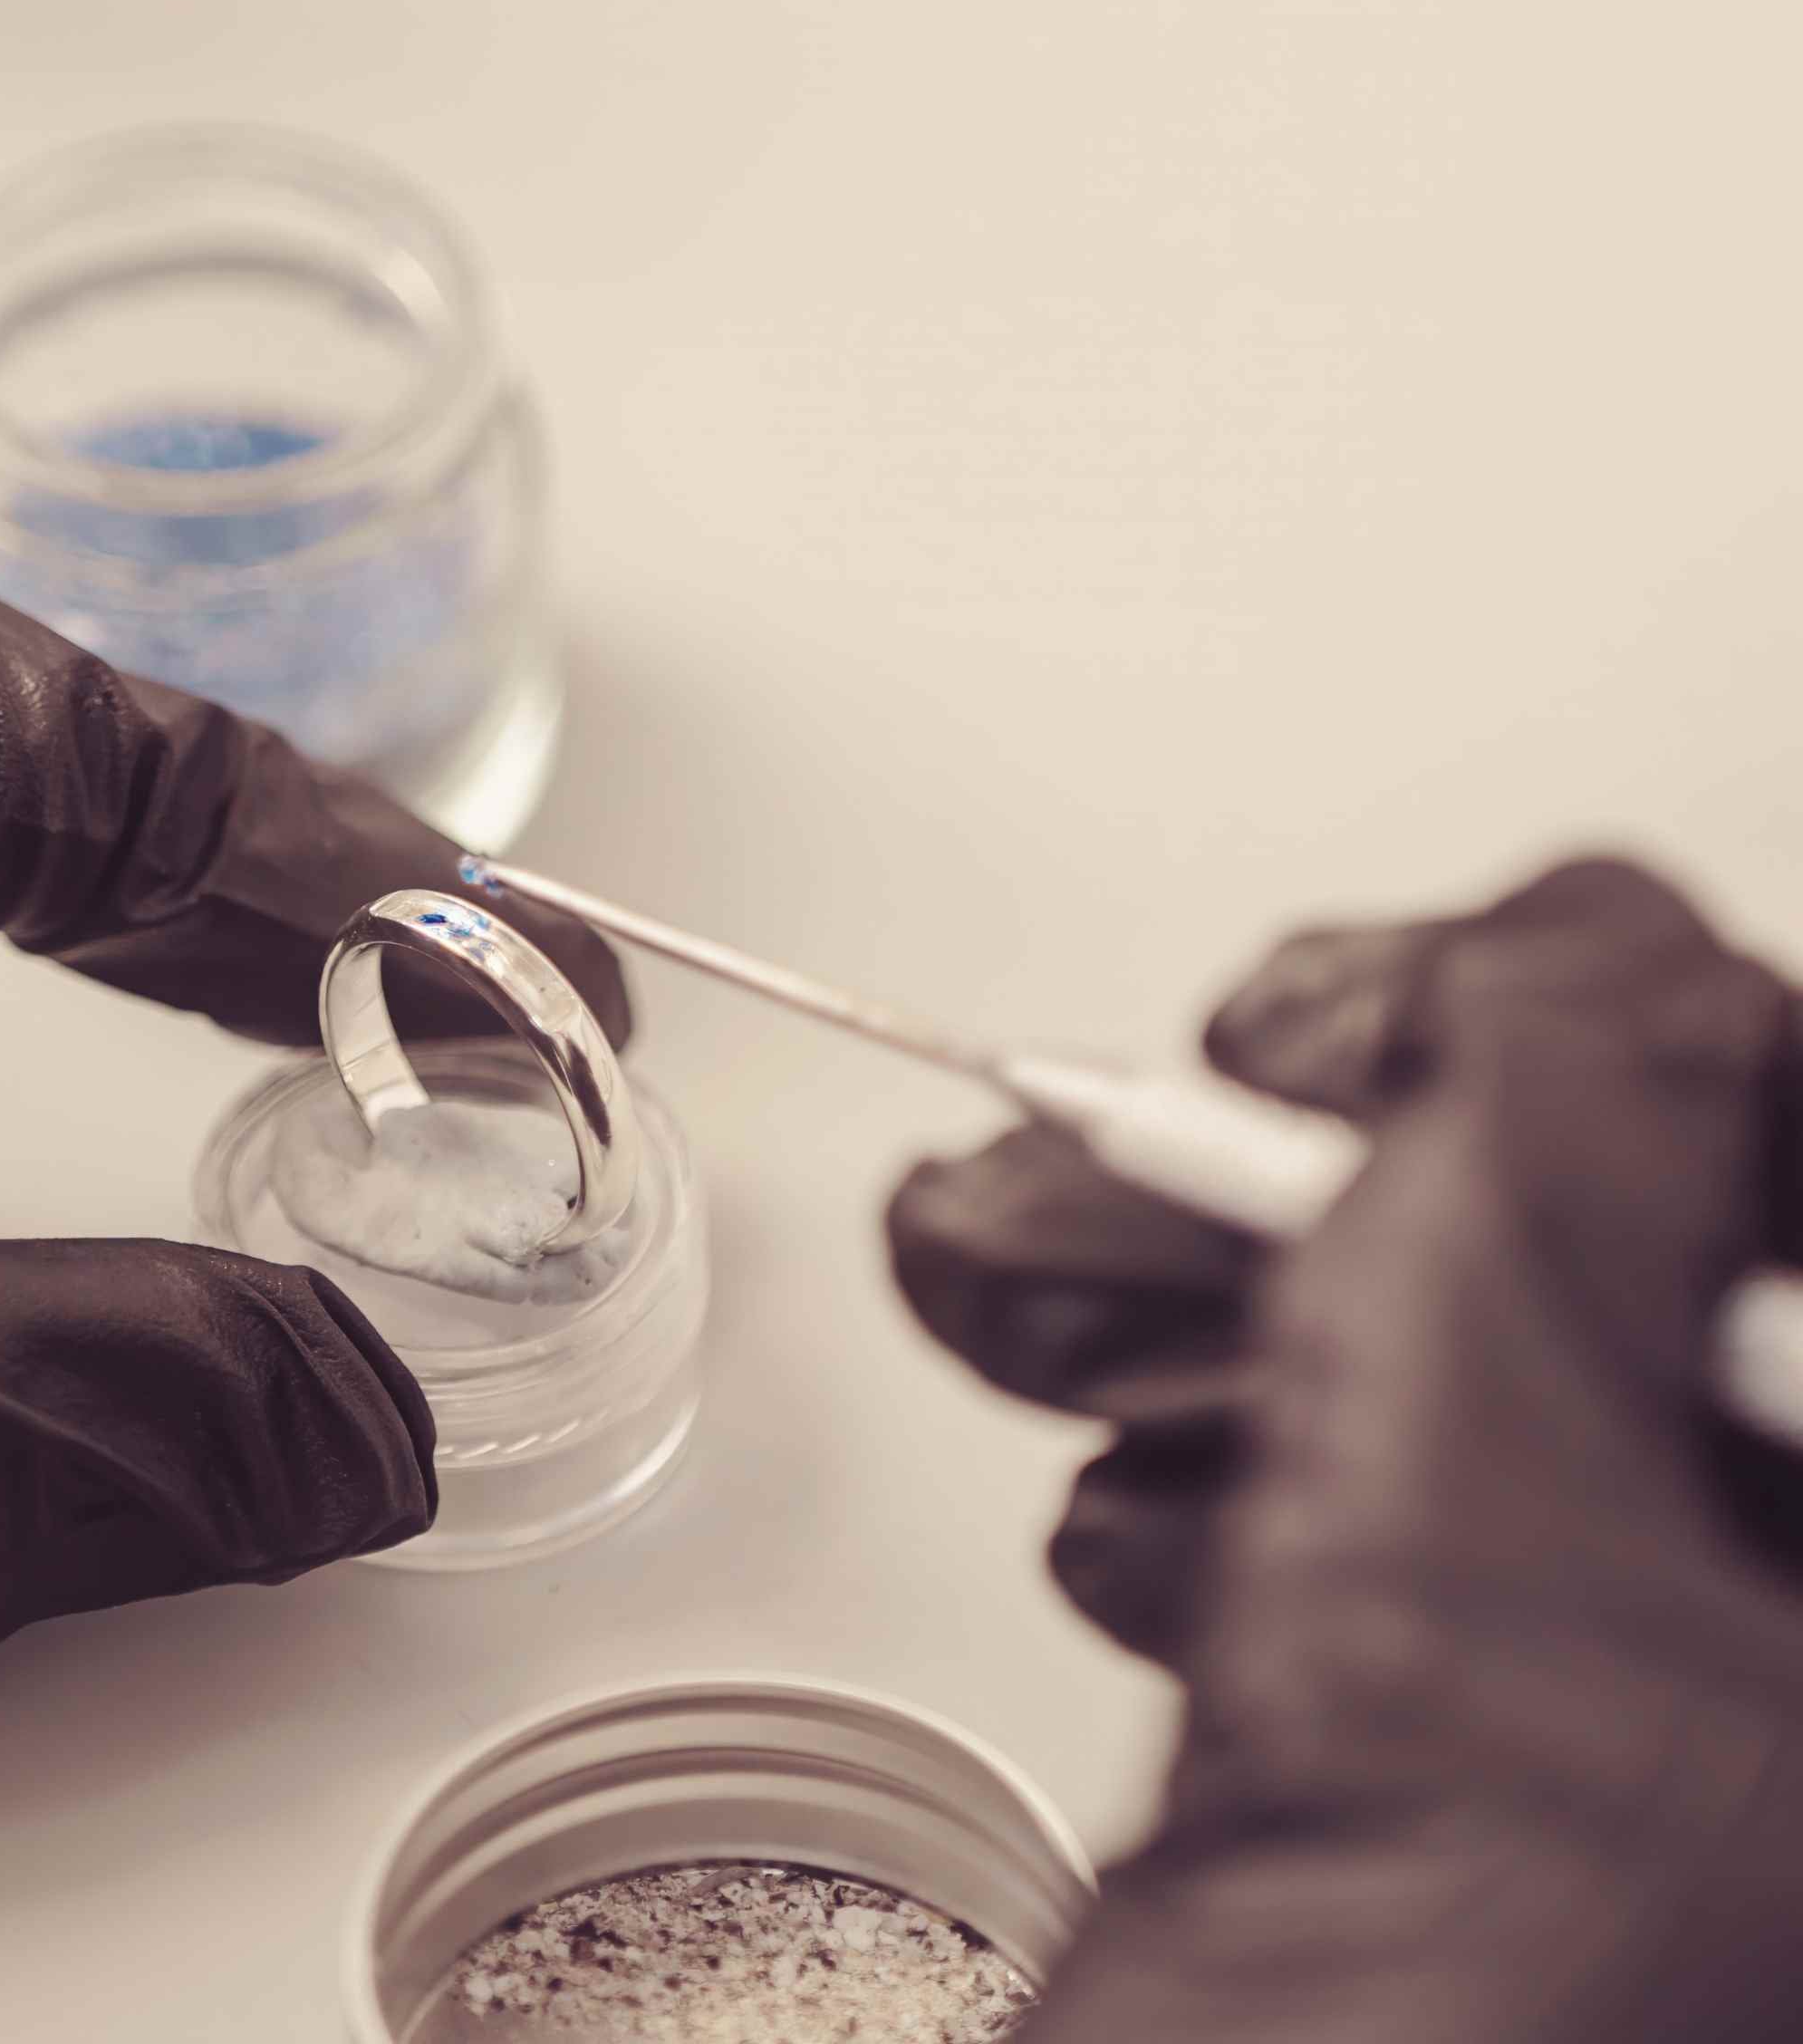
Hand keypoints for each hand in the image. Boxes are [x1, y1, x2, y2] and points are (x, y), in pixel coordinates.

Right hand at [893, 860, 1802, 2041]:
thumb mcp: (1467, 1595)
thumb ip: (1539, 1194)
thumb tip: (1541, 953)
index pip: (1783, 1126)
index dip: (1535, 1034)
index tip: (1291, 1043)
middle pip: (1647, 1267)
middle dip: (1311, 1190)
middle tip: (1093, 1169)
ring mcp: (1737, 1734)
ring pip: (1517, 1397)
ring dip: (1235, 1321)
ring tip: (1015, 1313)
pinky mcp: (1608, 1788)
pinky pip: (1466, 1546)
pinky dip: (1271, 1481)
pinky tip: (1135, 1509)